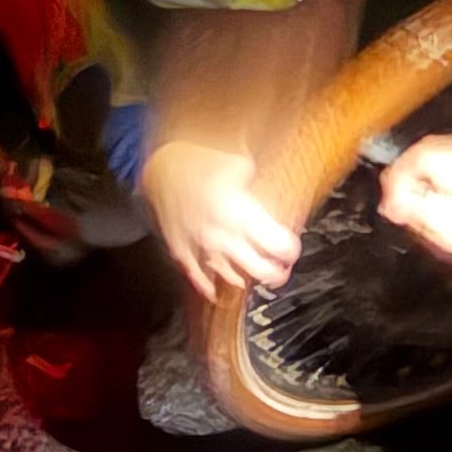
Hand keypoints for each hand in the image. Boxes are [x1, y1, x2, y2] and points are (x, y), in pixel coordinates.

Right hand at [140, 141, 300, 298]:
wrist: (158, 167)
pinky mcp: (181, 252)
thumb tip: (273, 191)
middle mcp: (223, 236)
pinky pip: (198, 278)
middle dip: (276, 272)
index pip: (277, 245)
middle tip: (283, 270)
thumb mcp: (238, 162)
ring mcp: (200, 248)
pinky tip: (217, 291)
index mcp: (240, 213)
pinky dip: (210, 286)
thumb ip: (258, 182)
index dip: (290, 250)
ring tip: (257, 276)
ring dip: (248, 278)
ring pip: (232, 277)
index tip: (293, 249)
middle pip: (260, 269)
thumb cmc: (199, 159)